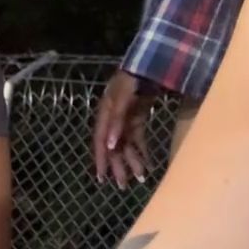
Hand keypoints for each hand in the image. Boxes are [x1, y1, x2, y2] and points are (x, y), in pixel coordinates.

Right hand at [93, 70, 156, 188]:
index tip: (102, 179)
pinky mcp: (139, 116)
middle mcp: (114, 118)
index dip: (100, 160)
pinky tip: (148, 162)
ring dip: (133, 160)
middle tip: (124, 185)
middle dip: (119, 166)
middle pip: (114, 146)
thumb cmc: (132, 78)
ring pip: (127, 144)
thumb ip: (116, 120)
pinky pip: (138, 137)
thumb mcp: (123, 97)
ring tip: (140, 178)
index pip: (100, 141)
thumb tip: (109, 146)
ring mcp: (127, 117)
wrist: (149, 63)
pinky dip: (142, 150)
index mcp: (105, 113)